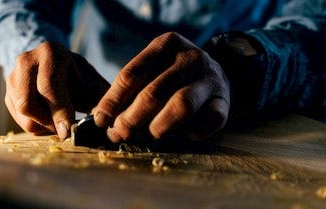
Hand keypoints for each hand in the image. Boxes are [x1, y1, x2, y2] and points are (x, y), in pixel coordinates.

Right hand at [5, 42, 109, 138]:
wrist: (57, 67)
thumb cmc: (80, 78)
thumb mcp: (92, 83)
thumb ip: (100, 100)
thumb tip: (105, 121)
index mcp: (51, 53)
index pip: (48, 86)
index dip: (58, 111)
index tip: (68, 131)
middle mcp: (27, 60)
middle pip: (27, 102)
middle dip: (48, 122)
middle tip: (65, 131)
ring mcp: (13, 76)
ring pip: (21, 113)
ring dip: (41, 126)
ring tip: (60, 126)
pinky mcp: (8, 92)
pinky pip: (18, 117)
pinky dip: (35, 126)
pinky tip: (51, 123)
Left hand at [91, 32, 229, 141]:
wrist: (215, 74)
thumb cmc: (173, 75)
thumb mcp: (152, 71)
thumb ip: (129, 90)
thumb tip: (101, 117)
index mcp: (166, 44)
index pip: (132, 74)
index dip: (113, 100)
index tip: (101, 120)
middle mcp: (190, 57)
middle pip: (154, 92)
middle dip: (132, 117)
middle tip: (120, 133)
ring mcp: (210, 78)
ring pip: (182, 105)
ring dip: (160, 126)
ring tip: (150, 135)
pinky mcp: (224, 101)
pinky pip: (210, 120)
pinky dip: (194, 131)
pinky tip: (184, 136)